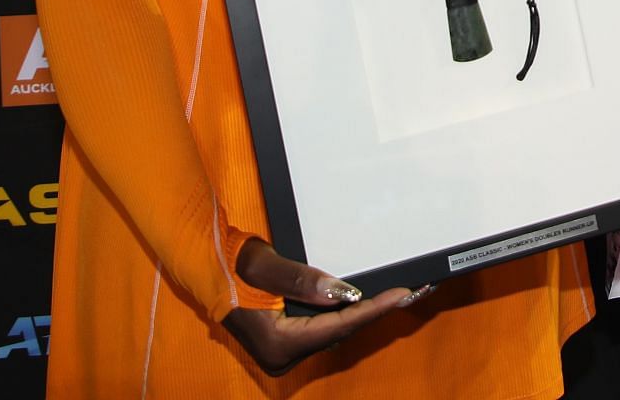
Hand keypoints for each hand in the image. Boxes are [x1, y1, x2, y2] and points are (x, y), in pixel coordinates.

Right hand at [221, 238, 429, 375]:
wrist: (206, 268)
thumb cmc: (229, 264)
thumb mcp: (264, 266)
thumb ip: (300, 280)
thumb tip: (341, 292)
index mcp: (278, 344)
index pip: (337, 326)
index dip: (373, 309)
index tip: (402, 294)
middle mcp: (282, 356)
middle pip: (340, 332)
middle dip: (376, 312)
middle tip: (414, 292)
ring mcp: (284, 351)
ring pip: (335, 331)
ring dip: (365, 313)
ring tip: (400, 295)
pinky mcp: (286, 342)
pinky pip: (325, 328)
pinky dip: (348, 313)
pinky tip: (370, 301)